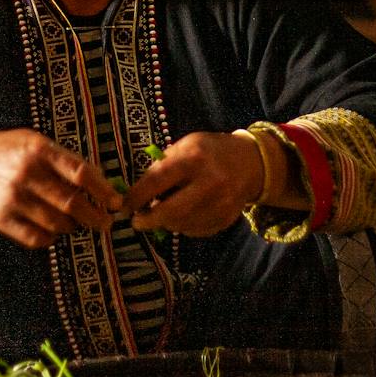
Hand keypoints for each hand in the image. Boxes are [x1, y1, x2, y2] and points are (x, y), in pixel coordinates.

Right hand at [0, 128, 120, 249]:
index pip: (81, 173)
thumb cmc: (1, 151)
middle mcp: (27, 173)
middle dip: (96, 217)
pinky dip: (51, 238)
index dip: (103, 191)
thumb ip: (61, 158)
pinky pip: (37, 237)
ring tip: (78, 224)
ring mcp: (13, 198)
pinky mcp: (1, 219)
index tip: (116, 202)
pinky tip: (53, 231)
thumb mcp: (30, 140)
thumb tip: (98, 180)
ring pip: (58, 223)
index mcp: (38, 149)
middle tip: (106, 223)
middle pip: (73, 202)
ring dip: (74, 227)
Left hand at [123, 131, 262, 237]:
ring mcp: (220, 204)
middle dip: (148, 220)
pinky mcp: (226, 219)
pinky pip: (195, 231)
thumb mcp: (186, 145)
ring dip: (166, 223)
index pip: (156, 181)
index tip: (123, 206)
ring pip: (180, 225)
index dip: (136, 197)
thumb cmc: (210, 151)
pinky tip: (184, 215)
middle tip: (137, 221)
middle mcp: (209, 182)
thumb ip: (163, 166)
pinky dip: (183, 226)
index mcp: (194, 158)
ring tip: (162, 213)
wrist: (251, 162)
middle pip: (169, 212)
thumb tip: (138, 194)